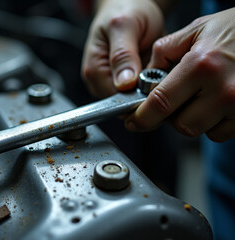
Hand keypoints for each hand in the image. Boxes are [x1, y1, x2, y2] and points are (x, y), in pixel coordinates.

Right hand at [81, 0, 163, 97]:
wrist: (131, 4)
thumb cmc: (125, 10)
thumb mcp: (125, 26)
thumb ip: (123, 55)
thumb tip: (124, 83)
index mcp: (94, 69)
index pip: (113, 99)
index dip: (135, 98)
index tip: (153, 86)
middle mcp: (100, 80)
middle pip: (123, 104)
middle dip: (143, 95)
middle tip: (159, 74)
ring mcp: (112, 82)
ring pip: (132, 101)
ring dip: (148, 91)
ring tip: (157, 70)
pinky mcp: (124, 82)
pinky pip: (139, 93)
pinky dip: (150, 86)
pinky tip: (155, 72)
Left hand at [126, 8, 234, 141]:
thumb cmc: (234, 29)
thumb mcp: (194, 32)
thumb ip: (164, 53)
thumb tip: (145, 78)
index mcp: (201, 66)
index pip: (160, 103)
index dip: (142, 117)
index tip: (133, 121)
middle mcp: (223, 90)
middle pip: (180, 125)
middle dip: (170, 117)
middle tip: (172, 102)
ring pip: (201, 131)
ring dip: (191, 119)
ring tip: (198, 97)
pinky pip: (220, 133)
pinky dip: (211, 123)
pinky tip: (214, 104)